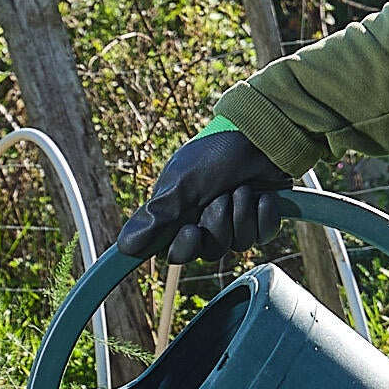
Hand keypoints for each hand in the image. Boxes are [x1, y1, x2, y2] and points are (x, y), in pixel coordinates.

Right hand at [117, 124, 292, 263]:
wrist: (259, 135)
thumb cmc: (215, 153)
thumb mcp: (182, 184)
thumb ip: (157, 217)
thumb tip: (124, 247)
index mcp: (180, 216)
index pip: (175, 253)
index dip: (184, 248)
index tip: (191, 229)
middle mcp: (206, 223)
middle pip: (210, 252)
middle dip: (218, 224)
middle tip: (221, 197)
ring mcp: (236, 223)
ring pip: (239, 245)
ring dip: (241, 214)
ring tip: (242, 188)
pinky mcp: (262, 221)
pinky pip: (264, 236)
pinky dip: (263, 215)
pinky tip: (263, 195)